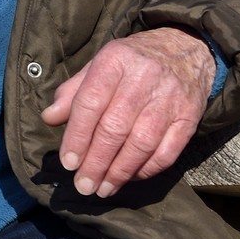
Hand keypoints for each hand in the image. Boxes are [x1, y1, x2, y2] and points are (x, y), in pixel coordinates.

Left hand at [39, 28, 213, 198]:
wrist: (185, 49)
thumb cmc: (132, 62)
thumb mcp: (99, 65)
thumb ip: (73, 92)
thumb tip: (49, 118)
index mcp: (114, 61)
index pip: (90, 102)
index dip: (77, 135)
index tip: (68, 163)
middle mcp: (143, 78)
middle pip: (115, 127)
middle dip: (96, 162)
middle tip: (83, 185)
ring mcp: (169, 98)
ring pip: (141, 143)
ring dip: (120, 172)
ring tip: (103, 189)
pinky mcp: (189, 116)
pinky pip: (167, 152)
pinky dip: (147, 169)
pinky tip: (130, 178)